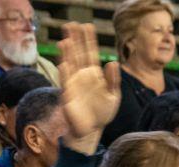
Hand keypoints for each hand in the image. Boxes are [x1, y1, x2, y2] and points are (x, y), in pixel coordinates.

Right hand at [57, 23, 120, 152]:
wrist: (91, 130)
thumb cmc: (102, 112)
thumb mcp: (113, 96)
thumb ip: (113, 80)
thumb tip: (113, 63)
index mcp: (94, 74)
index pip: (90, 52)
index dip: (89, 40)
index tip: (87, 25)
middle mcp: (82, 76)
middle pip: (77, 54)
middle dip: (74, 40)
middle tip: (71, 24)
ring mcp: (74, 85)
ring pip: (69, 65)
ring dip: (67, 53)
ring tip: (65, 40)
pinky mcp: (68, 96)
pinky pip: (66, 83)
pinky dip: (65, 73)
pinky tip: (65, 63)